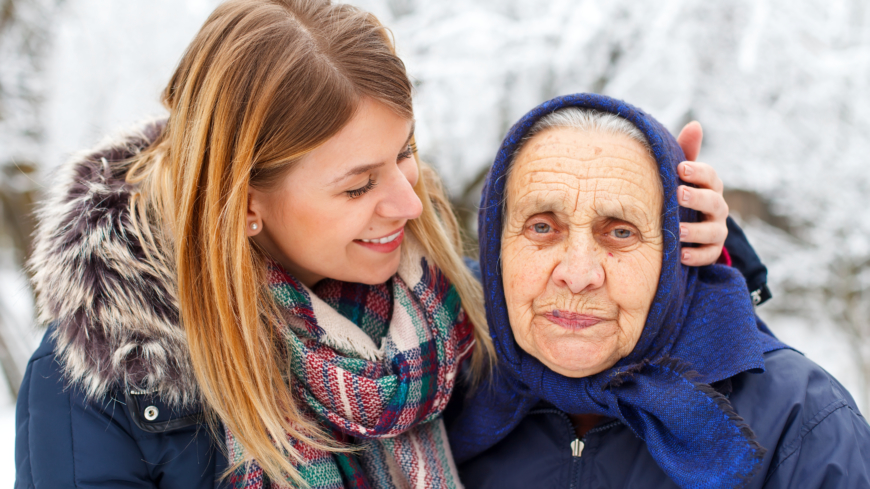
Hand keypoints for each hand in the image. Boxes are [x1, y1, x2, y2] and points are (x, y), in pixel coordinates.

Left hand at [676, 121, 728, 265]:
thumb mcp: (683, 174)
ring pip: (713, 232)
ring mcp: (716, 231)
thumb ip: (686, 151)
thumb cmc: (682, 192)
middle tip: (678, 195)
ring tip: (678, 231)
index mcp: (710, 187)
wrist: (688, 226)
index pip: (711, 177)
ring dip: (696, 231)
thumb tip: (695, 124)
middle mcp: (717, 208)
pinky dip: (696, 256)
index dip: (698, 172)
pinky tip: (681, 255)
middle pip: (714, 202)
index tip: (680, 168)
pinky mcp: (712, 251)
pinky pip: (709, 255)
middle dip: (697, 199)